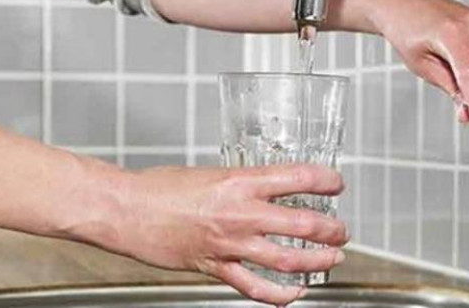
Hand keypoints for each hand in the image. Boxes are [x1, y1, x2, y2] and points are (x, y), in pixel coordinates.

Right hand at [105, 164, 347, 305]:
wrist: (126, 209)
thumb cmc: (161, 188)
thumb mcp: (211, 173)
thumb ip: (241, 182)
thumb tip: (266, 185)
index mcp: (240, 182)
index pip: (298, 178)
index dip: (327, 181)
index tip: (337, 183)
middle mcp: (241, 213)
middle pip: (303, 223)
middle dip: (332, 229)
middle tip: (342, 230)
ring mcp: (230, 243)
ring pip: (287, 259)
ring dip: (317, 261)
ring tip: (333, 258)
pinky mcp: (215, 267)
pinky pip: (255, 287)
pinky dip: (280, 295)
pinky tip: (296, 293)